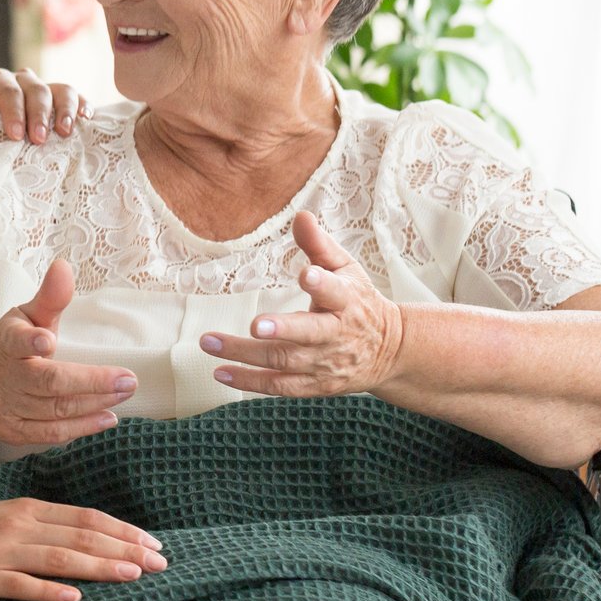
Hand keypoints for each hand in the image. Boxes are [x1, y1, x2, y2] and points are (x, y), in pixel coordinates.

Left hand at [0, 67, 88, 163]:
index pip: (7, 90)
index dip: (13, 110)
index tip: (15, 136)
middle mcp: (21, 84)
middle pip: (36, 89)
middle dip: (39, 114)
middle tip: (39, 141)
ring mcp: (44, 93)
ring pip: (61, 89)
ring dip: (65, 109)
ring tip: (65, 132)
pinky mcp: (61, 108)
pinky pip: (77, 101)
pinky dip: (83, 108)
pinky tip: (85, 122)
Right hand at [0, 259, 138, 445]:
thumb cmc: (10, 346)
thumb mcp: (25, 316)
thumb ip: (49, 297)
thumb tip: (64, 266)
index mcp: (7, 344)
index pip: (15, 342)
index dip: (30, 342)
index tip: (47, 339)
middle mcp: (6, 378)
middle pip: (47, 383)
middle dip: (89, 382)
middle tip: (128, 380)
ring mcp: (9, 408)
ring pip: (55, 410)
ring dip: (93, 403)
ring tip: (125, 392)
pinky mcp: (16, 431)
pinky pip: (50, 434)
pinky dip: (81, 427)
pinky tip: (107, 417)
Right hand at [0, 498, 165, 600]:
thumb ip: (37, 527)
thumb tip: (83, 541)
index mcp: (23, 509)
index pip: (85, 517)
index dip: (123, 529)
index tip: (153, 543)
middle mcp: (15, 525)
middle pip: (81, 536)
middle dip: (125, 548)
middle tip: (160, 563)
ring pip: (59, 557)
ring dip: (100, 566)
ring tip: (133, 576)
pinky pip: (19, 585)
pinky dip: (49, 591)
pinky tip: (76, 599)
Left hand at [202, 212, 405, 396]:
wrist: (391, 352)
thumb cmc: (359, 302)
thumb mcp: (348, 269)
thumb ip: (320, 245)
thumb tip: (300, 215)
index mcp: (348, 302)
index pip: (336, 292)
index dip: (323, 284)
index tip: (307, 274)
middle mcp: (336, 335)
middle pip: (308, 334)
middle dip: (282, 330)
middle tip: (256, 325)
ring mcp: (325, 363)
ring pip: (284, 361)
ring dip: (245, 354)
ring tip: (209, 343)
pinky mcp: (314, 385)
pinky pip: (279, 386)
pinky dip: (249, 382)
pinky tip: (220, 371)